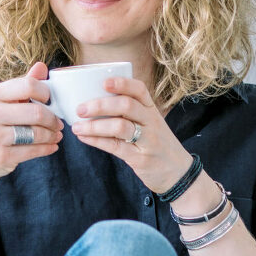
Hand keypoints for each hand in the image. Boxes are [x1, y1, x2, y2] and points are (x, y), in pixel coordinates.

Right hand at [0, 61, 63, 181]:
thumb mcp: (1, 103)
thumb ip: (23, 85)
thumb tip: (41, 66)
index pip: (28, 85)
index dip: (46, 93)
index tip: (50, 101)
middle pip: (36, 112)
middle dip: (53, 119)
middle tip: (58, 123)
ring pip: (37, 133)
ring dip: (52, 135)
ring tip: (56, 135)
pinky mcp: (2, 156)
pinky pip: (34, 150)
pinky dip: (47, 148)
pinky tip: (51, 146)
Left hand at [69, 75, 195, 194]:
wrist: (178, 173)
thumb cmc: (157, 145)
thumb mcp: (150, 124)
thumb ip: (130, 113)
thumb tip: (94, 102)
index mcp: (152, 110)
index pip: (139, 90)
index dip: (122, 83)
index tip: (104, 82)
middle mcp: (151, 122)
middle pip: (126, 105)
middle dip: (100, 105)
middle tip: (80, 109)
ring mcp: (148, 140)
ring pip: (119, 126)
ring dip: (94, 126)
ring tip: (76, 127)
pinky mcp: (141, 158)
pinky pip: (115, 147)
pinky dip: (96, 141)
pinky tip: (84, 138)